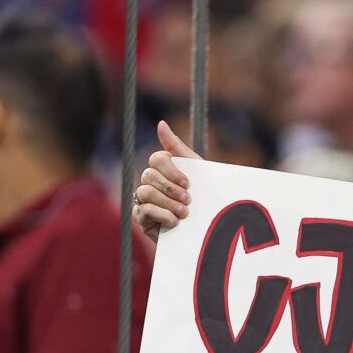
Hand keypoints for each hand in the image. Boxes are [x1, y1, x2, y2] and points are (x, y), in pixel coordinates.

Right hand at [133, 121, 199, 242]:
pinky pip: (142, 211)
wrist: (210, 229)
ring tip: (184, 213)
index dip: (171, 170)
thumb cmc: (205, 197)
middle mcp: (152, 182)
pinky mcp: (142, 218)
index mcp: (165, 168)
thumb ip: (178, 147)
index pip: (157, 158)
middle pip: (149, 175)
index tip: (189, 183)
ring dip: (168, 203)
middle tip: (189, 201)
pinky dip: (162, 216)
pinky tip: (175, 222)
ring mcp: (144, 199)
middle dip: (171, 189)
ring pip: (145, 192)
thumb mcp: (197, 170)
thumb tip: (160, 123)